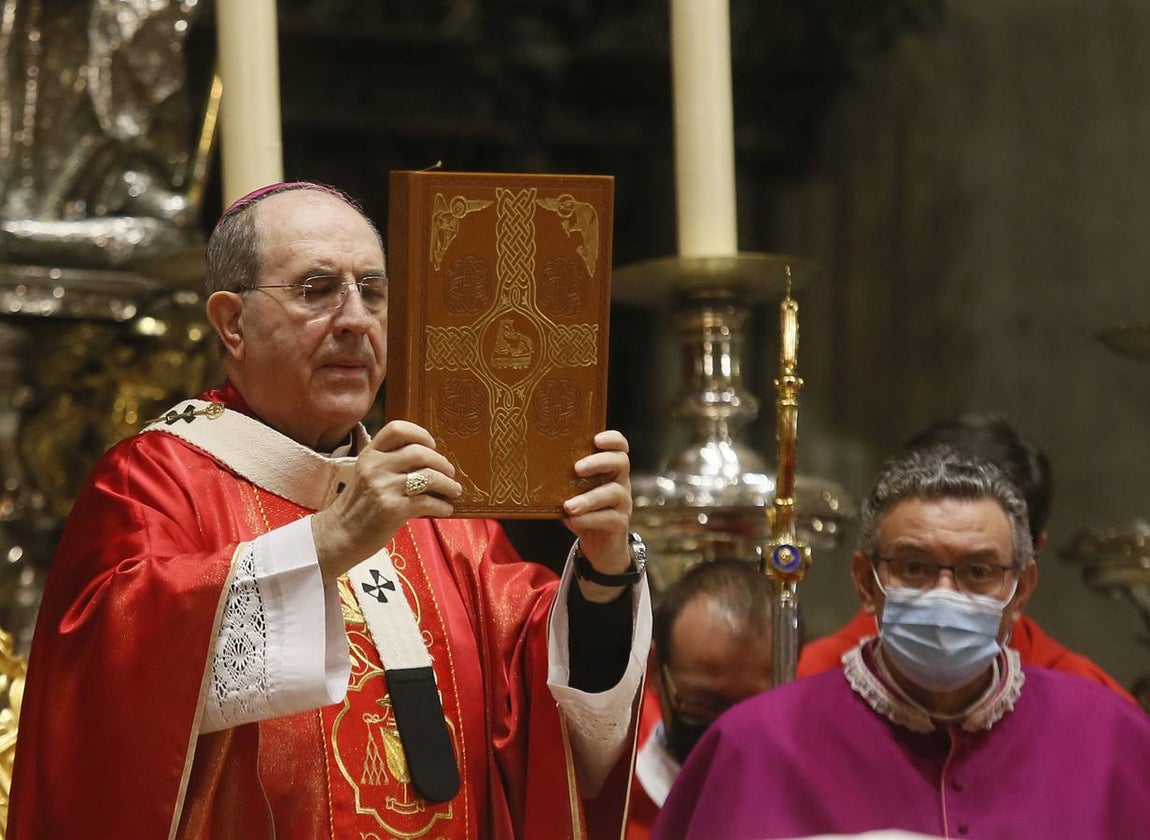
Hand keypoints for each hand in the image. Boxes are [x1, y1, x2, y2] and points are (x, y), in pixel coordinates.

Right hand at [311, 420, 462, 584]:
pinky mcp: (393, 509)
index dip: (420, 433)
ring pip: (429, 476)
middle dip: (441, 462)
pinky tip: (445, 509)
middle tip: (449, 471)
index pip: (397, 429)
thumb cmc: (357, 506)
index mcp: (369, 455)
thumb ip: (389, 463)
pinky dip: (442, 506)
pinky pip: (428, 502)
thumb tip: (429, 460)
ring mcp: (384, 488)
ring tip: (454, 490)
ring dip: (448, 484)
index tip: (431, 444)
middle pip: (420, 452)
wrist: (338, 536)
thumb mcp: (366, 475)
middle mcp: (375, 467)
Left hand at [563, 430, 633, 602]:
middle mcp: (620, 482)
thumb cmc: (584, 513)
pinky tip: (574, 520)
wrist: (600, 548)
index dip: (612, 440)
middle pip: (621, 462)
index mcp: (609, 470)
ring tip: (569, 506)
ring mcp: (623, 503)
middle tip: (577, 468)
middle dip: (599, 462)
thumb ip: (563, 481)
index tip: (596, 439)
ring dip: (589, 498)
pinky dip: (590, 518)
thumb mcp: (573, 493)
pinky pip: (609, 518)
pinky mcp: (620, 524)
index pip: (620, 447)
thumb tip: (532, 468)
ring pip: (613, 492)